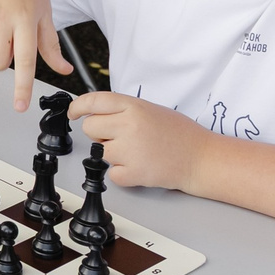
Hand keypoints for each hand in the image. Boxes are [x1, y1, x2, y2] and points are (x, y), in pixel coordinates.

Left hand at [70, 90, 208, 190]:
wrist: (201, 158)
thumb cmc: (179, 134)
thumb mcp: (150, 110)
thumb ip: (123, 110)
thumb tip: (96, 113)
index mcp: (134, 106)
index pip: (94, 101)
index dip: (78, 106)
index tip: (73, 113)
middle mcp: (129, 125)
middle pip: (90, 128)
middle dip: (100, 134)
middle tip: (119, 137)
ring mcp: (130, 150)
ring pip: (99, 152)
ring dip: (113, 154)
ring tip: (136, 152)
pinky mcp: (133, 173)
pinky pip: (111, 174)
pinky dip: (122, 174)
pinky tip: (140, 166)